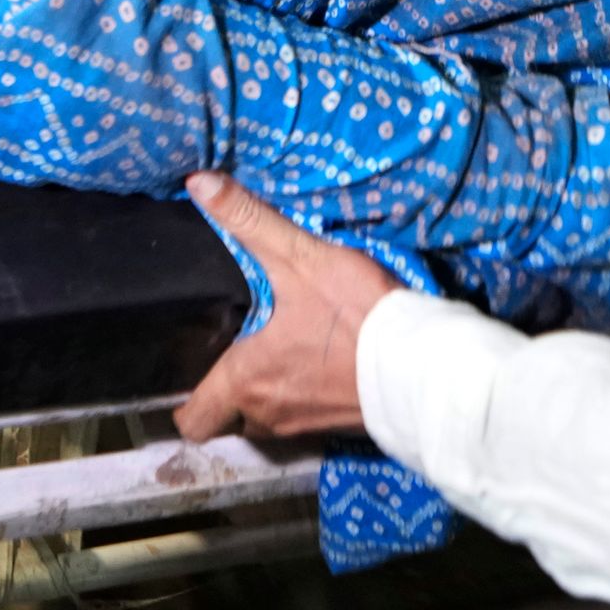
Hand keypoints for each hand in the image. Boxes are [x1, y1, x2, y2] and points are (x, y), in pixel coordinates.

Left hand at [171, 172, 405, 442]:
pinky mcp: (338, 426)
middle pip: (228, 417)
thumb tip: (197, 183)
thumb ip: (248, 220)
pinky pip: (301, 418)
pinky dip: (299, 396)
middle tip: (232, 350)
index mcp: (247, 381)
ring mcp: (304, 426)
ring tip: (273, 350)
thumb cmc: (356, 316)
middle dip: (225, 392)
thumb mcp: (300, 257)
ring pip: (265, 419)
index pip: (192, 419)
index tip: (191, 366)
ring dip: (265, 392)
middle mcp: (268, 413)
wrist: (426, 365)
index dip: (183, 399)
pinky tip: (314, 360)